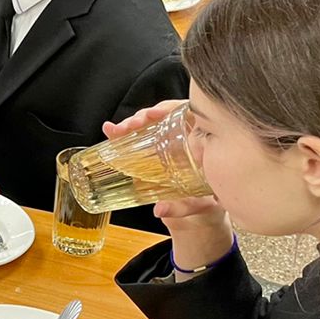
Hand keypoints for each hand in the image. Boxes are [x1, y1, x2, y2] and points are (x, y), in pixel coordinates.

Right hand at [100, 102, 232, 267]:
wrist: (203, 210)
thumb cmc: (208, 201)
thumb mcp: (198, 203)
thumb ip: (181, 207)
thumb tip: (160, 209)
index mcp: (203, 141)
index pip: (187, 113)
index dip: (170, 108)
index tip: (156, 114)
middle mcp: (185, 137)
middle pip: (163, 115)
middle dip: (143, 117)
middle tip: (130, 126)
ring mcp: (168, 143)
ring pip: (149, 124)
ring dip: (130, 124)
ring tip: (116, 131)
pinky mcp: (154, 152)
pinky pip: (140, 137)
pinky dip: (125, 135)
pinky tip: (112, 133)